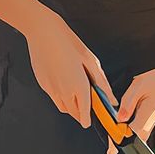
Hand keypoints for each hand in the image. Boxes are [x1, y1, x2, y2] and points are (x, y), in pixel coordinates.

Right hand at [24, 12, 116, 134]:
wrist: (43, 32)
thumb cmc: (68, 42)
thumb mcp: (91, 61)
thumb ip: (102, 83)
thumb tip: (111, 99)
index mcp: (78, 86)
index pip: (85, 114)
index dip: (89, 119)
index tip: (92, 121)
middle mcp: (64, 91)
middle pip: (74, 113)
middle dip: (82, 114)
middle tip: (88, 106)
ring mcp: (51, 89)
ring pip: (63, 108)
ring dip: (71, 107)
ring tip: (77, 94)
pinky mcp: (43, 85)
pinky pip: (54, 98)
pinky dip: (61, 97)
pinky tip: (65, 83)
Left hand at [110, 65, 154, 153]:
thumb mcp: (138, 86)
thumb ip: (127, 103)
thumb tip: (119, 118)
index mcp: (145, 116)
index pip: (128, 135)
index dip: (117, 140)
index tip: (111, 147)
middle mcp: (149, 123)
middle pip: (132, 140)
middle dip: (120, 143)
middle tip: (111, 148)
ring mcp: (151, 123)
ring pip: (136, 136)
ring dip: (125, 136)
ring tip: (116, 136)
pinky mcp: (151, 120)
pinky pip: (139, 129)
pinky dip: (130, 129)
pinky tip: (126, 122)